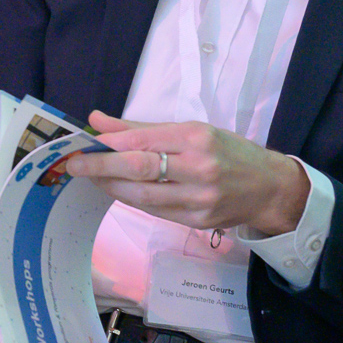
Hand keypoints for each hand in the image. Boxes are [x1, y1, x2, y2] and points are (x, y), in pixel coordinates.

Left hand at [62, 111, 310, 235]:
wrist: (269, 188)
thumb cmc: (227, 152)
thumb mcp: (191, 130)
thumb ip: (141, 129)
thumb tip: (97, 121)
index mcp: (197, 139)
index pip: (142, 142)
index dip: (109, 144)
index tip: (84, 144)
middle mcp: (199, 169)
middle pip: (139, 169)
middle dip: (100, 167)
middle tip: (73, 165)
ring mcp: (198, 199)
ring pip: (142, 195)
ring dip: (110, 186)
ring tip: (91, 178)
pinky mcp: (197, 221)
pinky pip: (154, 210)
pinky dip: (130, 199)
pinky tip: (116, 190)